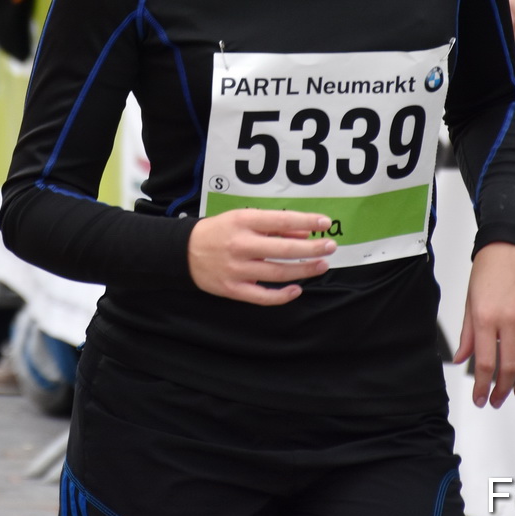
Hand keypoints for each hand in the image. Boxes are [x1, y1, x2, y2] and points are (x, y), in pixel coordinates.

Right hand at [186, 208, 335, 305]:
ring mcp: (237, 269)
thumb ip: (273, 227)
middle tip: (330, 247)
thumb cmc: (218, 232)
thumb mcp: (242, 219)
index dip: (306, 222)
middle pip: (283, 250)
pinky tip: (297, 289)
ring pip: (278, 273)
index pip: (280, 220)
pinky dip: (282, 296)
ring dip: (304, 270)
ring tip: (321, 265)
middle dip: (312, 249)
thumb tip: (304, 234)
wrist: (184, 252)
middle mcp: (240, 245)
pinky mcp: (233, 289)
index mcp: (242, 222)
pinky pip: (263, 296)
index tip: (324, 223)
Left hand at [454, 242, 514, 407]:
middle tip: (497, 399)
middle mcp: (510, 319)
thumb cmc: (488, 268)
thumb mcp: (470, 300)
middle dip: (503, 388)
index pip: (485, 363)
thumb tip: (461, 358)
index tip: (480, 398)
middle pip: (510, 366)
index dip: (483, 386)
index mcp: (486, 317)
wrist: (510, 242)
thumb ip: (468, 333)